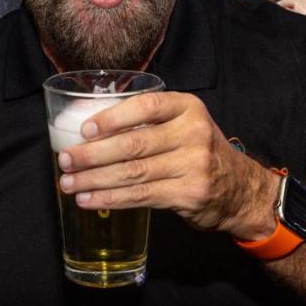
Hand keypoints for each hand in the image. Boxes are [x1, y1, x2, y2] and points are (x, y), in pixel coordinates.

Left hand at [57, 92, 280, 238]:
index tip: (84, 129)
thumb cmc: (199, 151)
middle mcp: (193, 133)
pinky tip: (89, 199)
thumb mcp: (185, 124)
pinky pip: (140, 196)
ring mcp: (193, 165)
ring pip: (133, 173)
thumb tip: (90, 131)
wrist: (240, 189)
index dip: (112, 117)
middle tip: (65, 159)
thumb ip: (150, 122)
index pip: (146, 106)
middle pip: (134, 144)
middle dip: (92, 153)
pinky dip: (110, 198)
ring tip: (69, 183)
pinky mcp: (188, 194)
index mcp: (188, 108)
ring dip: (94, 179)